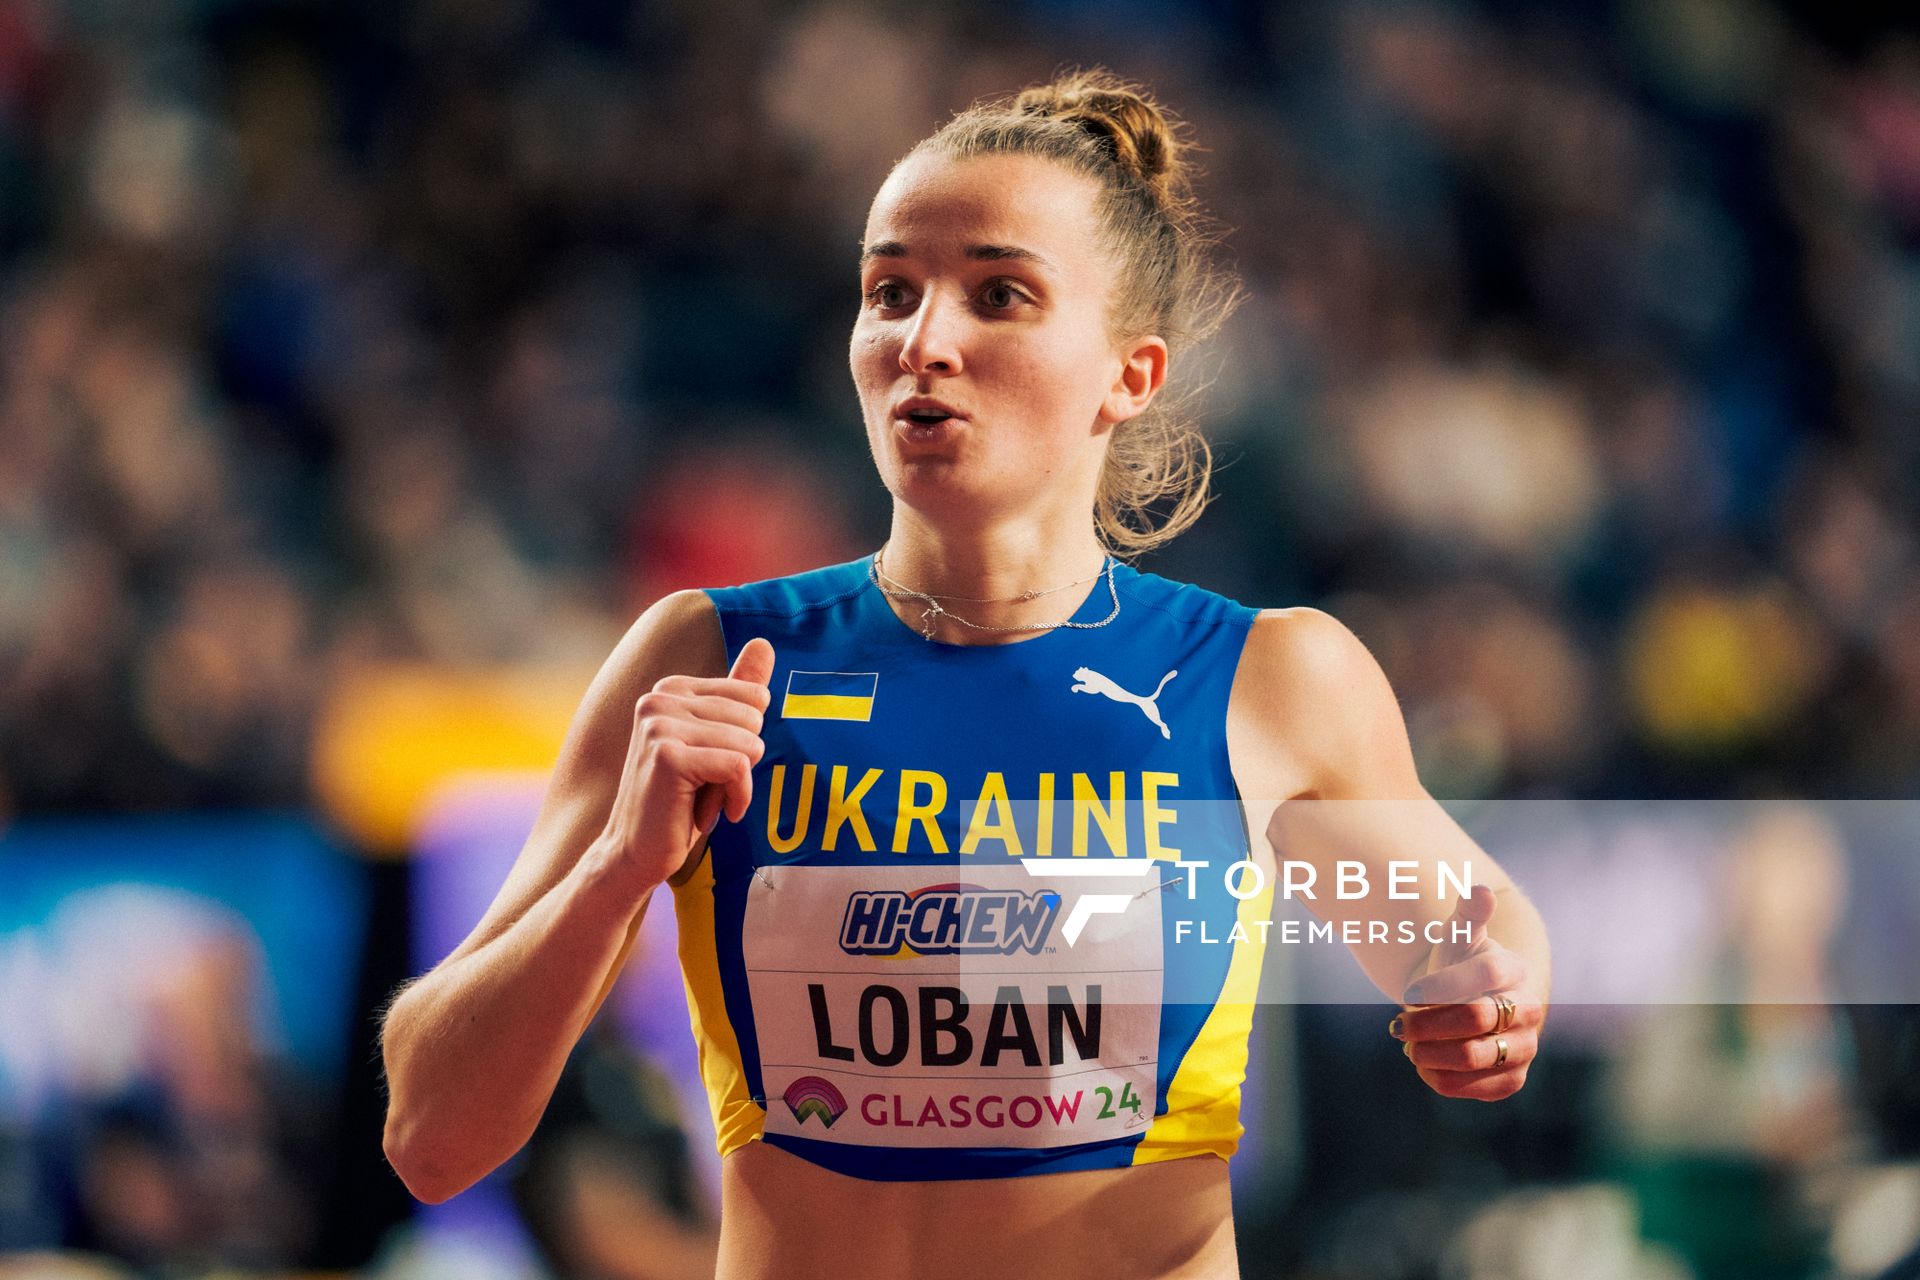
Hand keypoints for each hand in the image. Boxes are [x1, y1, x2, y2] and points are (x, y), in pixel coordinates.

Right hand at [596, 637, 774, 889]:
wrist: (635, 853)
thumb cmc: (681, 800)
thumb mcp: (715, 741)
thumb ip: (739, 693)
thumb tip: (764, 643)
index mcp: (672, 688)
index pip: (754, 696)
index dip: (747, 739)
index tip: (715, 765)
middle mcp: (660, 697)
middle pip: (754, 718)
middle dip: (743, 761)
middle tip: (706, 786)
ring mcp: (659, 724)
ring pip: (749, 743)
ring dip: (737, 784)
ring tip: (703, 799)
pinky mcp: (667, 756)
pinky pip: (739, 767)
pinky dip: (737, 797)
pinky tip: (711, 815)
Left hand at [1391, 884, 1542, 1100]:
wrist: (1475, 1004)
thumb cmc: (1461, 965)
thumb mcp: (1459, 936)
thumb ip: (1468, 915)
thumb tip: (1480, 891)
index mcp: (1514, 969)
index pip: (1484, 974)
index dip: (1442, 985)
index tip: (1409, 993)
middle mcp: (1528, 1009)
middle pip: (1475, 1018)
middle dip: (1427, 1023)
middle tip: (1397, 1025)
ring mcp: (1525, 1047)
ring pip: (1474, 1057)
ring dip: (1430, 1053)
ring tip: (1409, 1046)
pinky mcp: (1512, 1079)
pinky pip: (1477, 1088)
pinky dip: (1441, 1079)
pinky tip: (1424, 1064)